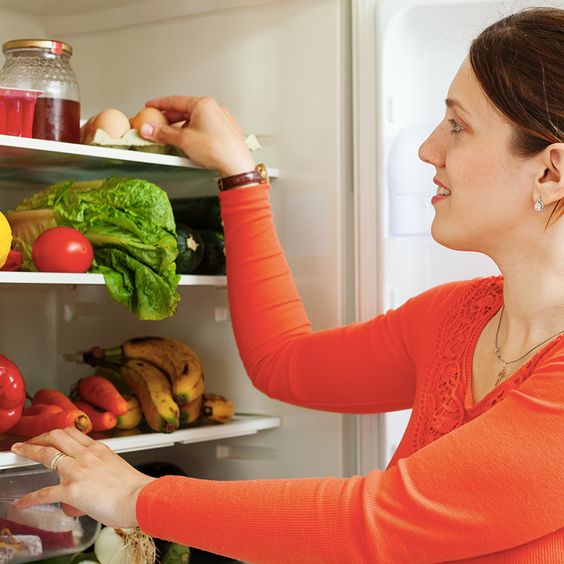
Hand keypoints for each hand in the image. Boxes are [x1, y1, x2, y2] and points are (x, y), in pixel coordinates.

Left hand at [10, 427, 153, 527]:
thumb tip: (99, 478)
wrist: (141, 497)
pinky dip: (30, 498)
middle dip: (39, 438)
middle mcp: (87, 455)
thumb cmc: (135, 488)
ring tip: (19, 453)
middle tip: (29, 443)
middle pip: (57, 436)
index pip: (73, 433)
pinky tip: (22, 502)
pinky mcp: (72, 490)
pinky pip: (44, 493)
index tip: (49, 437)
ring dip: (29, 452)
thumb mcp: (119, 467)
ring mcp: (78, 471)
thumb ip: (104, 467)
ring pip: (47, 454)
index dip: (56, 433)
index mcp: (99, 449)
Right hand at [139, 96, 255, 176]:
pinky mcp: (227, 133)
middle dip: (170, 120)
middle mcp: (215, 110)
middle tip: (158, 127)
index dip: (160, 104)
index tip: (151, 107)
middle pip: (186, 112)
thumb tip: (150, 129)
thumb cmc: (217, 150)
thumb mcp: (183, 140)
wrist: (237, 166)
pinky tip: (189, 147)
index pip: (175, 101)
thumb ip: (163, 133)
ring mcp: (222, 121)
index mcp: (204, 104)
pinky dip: (195, 136)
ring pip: (196, 122)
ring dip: (183, 130)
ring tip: (173, 141)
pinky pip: (206, 131)